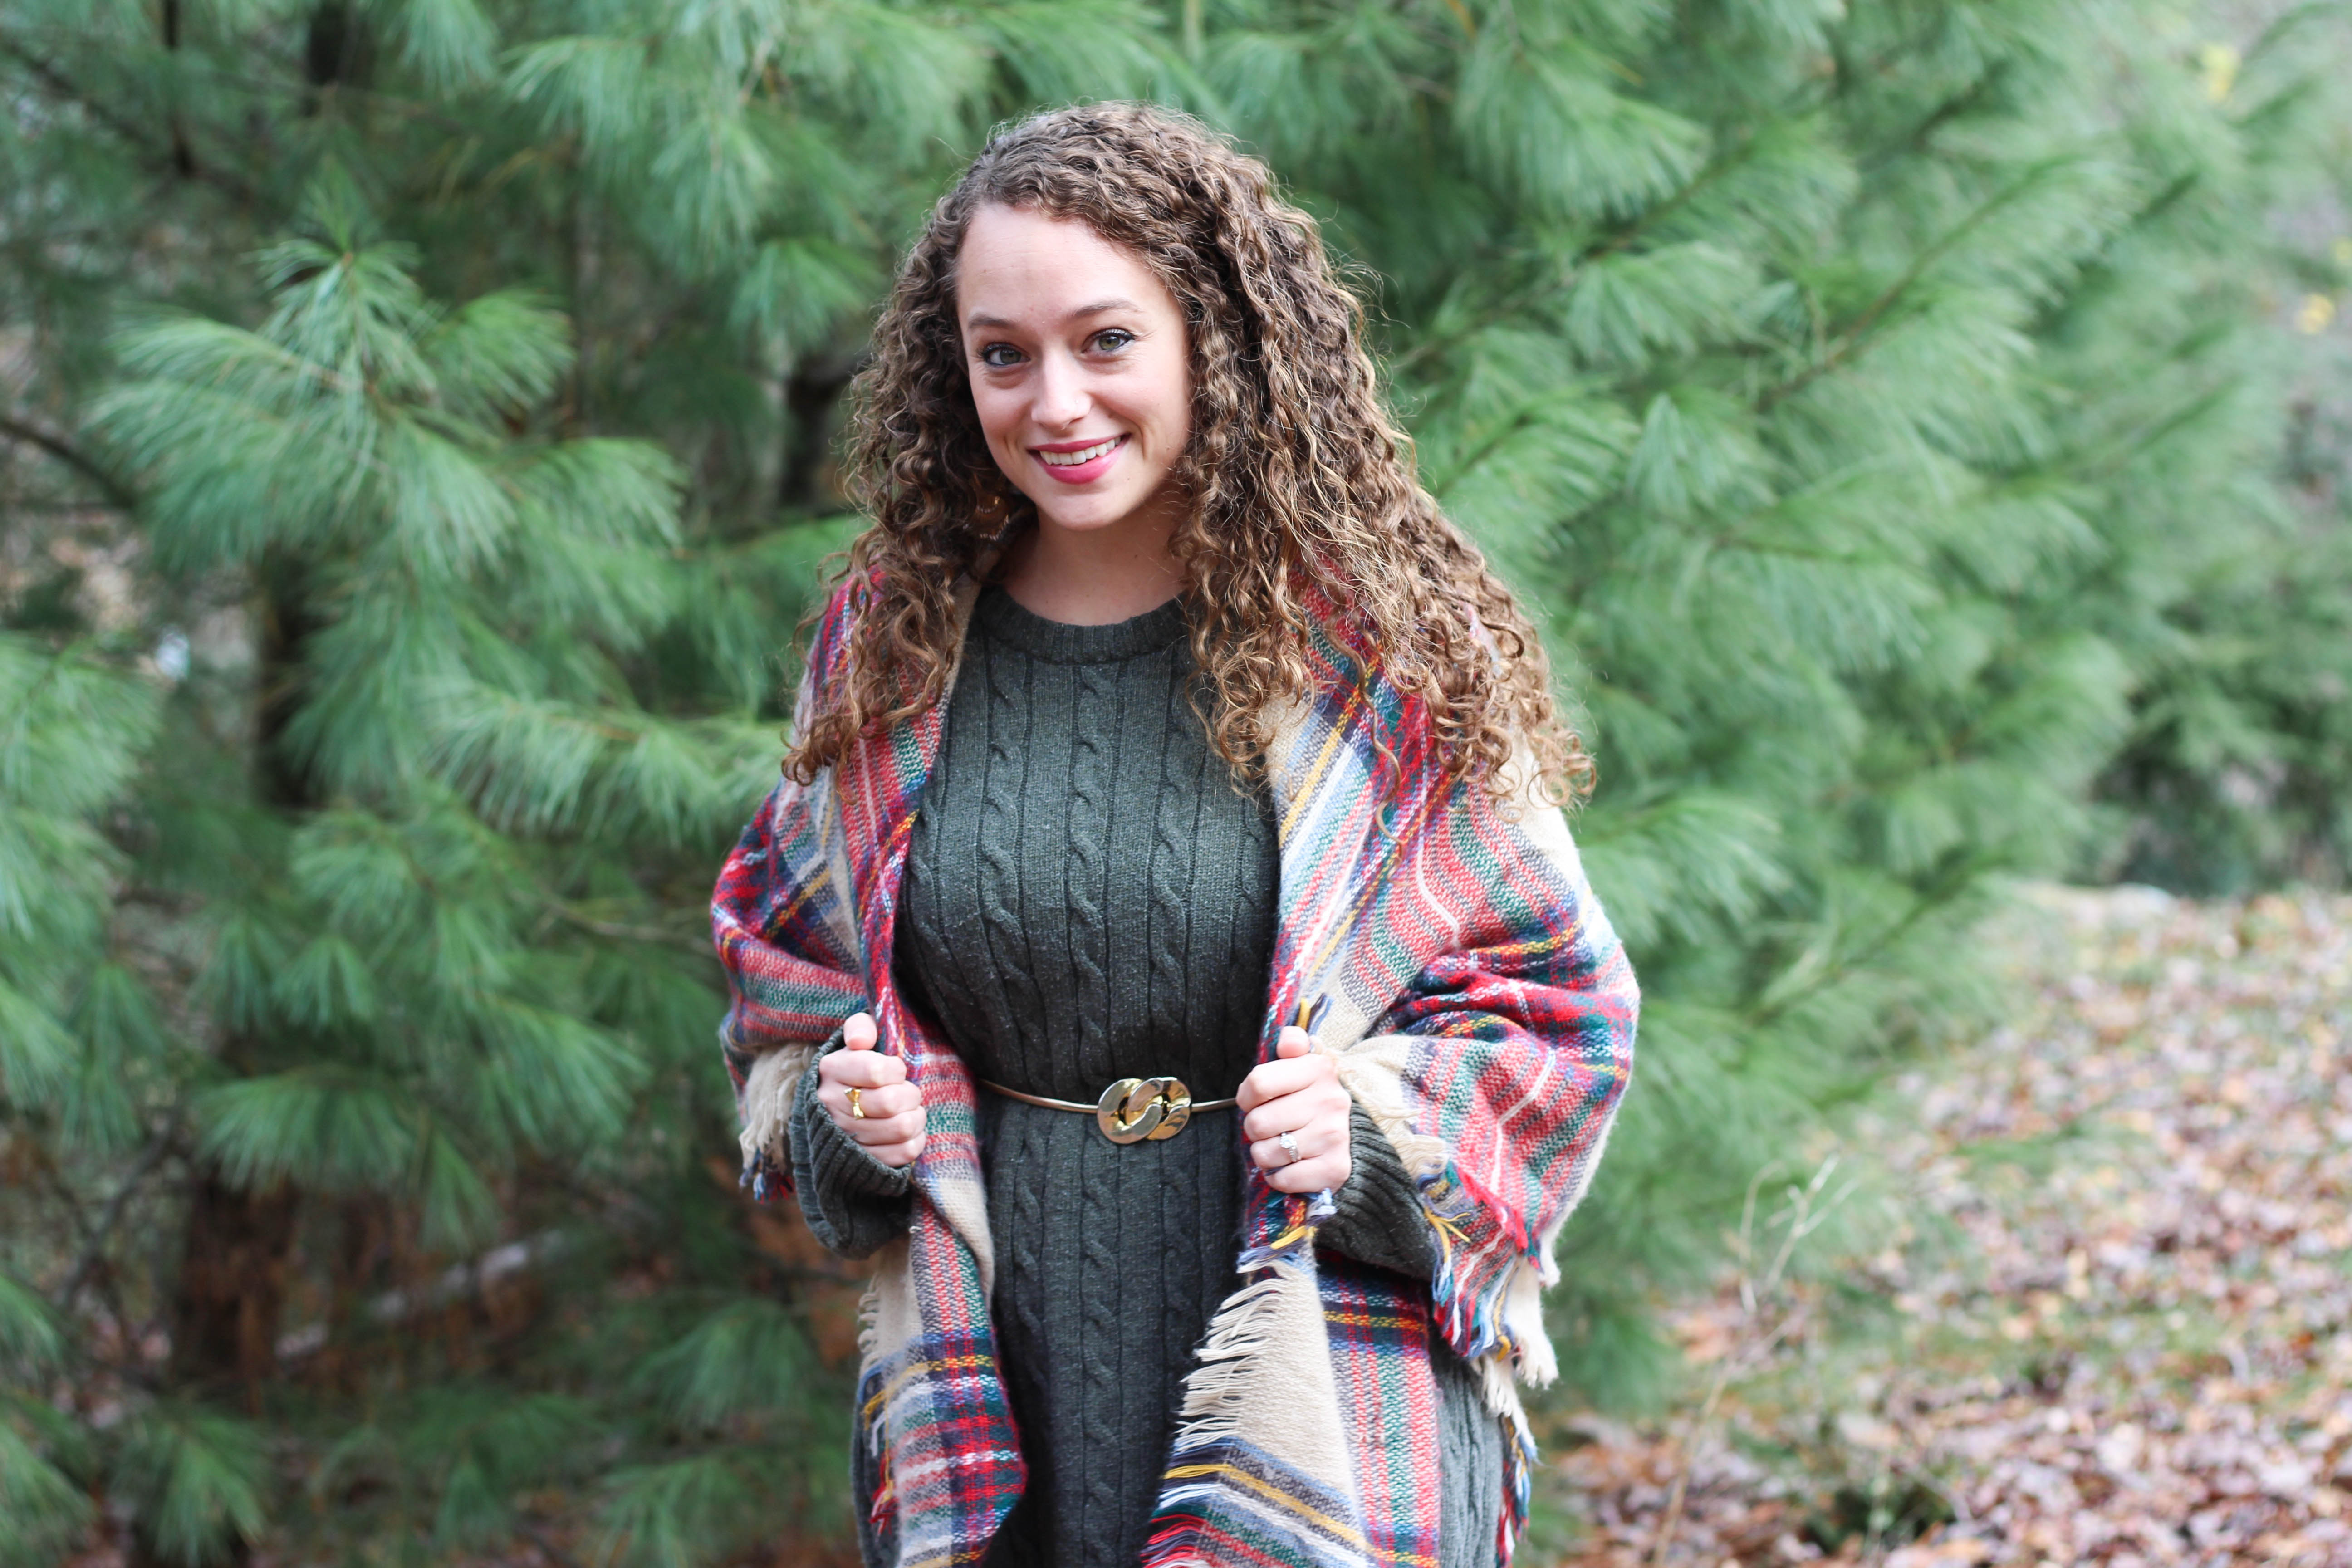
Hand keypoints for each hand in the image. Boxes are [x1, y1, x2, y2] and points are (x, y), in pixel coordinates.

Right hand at [815, 1013, 925, 1167]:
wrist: (840, 1105)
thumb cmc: (860, 1064)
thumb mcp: (858, 1038)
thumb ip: (861, 1027)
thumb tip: (862, 1040)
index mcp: (832, 1069)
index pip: (876, 1071)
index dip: (897, 1069)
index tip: (897, 1070)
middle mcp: (832, 1104)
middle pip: (891, 1102)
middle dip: (910, 1094)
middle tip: (908, 1092)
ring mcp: (845, 1135)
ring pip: (901, 1128)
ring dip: (916, 1117)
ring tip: (910, 1110)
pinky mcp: (862, 1159)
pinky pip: (904, 1152)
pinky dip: (916, 1139)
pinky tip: (908, 1130)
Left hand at [1236, 1027, 1352, 1193]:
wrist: (1353, 1138)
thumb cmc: (1312, 1099)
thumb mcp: (1303, 1066)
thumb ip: (1291, 1045)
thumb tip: (1289, 1038)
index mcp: (1318, 1069)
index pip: (1258, 1083)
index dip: (1247, 1096)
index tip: (1255, 1101)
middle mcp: (1330, 1101)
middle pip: (1257, 1123)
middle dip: (1256, 1129)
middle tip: (1272, 1127)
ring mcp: (1334, 1136)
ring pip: (1266, 1154)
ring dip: (1265, 1154)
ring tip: (1281, 1146)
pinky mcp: (1335, 1169)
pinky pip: (1283, 1179)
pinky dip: (1279, 1177)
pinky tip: (1291, 1166)